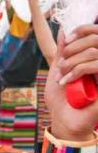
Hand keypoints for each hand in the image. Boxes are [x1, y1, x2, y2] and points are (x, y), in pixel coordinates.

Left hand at [48, 26, 97, 141]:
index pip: (96, 33)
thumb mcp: (58, 71)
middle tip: (60, 65)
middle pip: (95, 39)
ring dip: (71, 62)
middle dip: (72, 49)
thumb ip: (62, 52)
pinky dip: (77, 71)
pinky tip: (65, 82)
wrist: (64, 122)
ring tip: (60, 75)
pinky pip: (94, 66)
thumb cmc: (61, 99)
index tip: (66, 40)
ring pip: (93, 52)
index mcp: (95, 58)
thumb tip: (63, 31)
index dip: (82, 30)